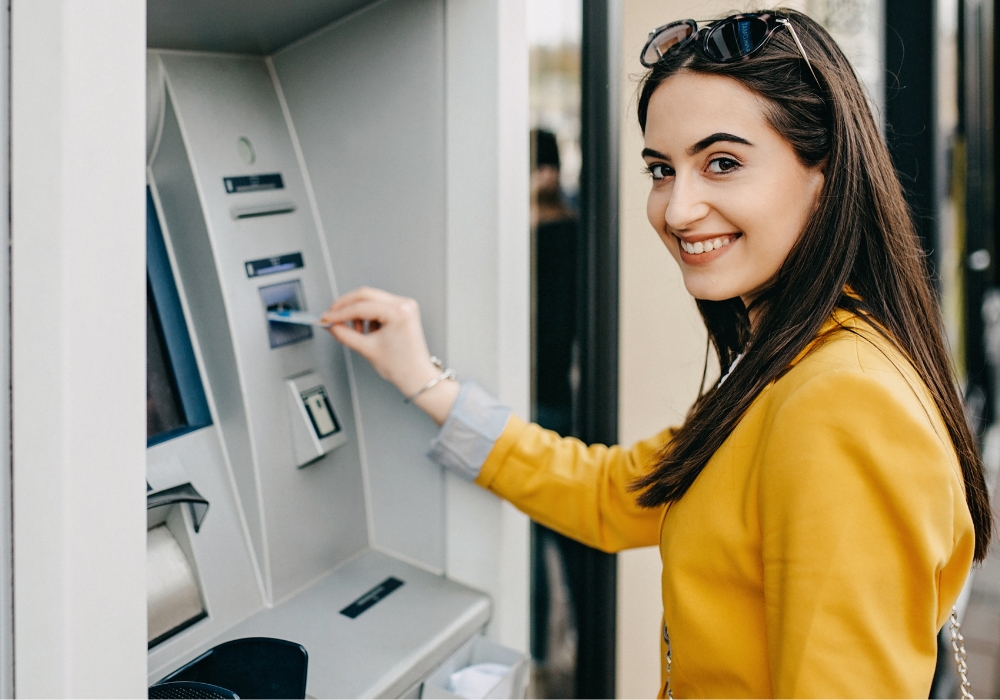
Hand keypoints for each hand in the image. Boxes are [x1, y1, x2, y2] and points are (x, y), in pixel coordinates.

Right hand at [321, 287, 458, 424]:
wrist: (417, 376)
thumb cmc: (402, 366)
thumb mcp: (367, 349)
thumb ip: (344, 334)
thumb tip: (331, 325)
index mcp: (398, 312)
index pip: (361, 306)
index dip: (339, 312)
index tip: (326, 318)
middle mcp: (404, 304)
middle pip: (365, 295)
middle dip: (345, 306)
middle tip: (331, 317)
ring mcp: (405, 305)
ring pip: (371, 299)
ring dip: (357, 312)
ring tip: (356, 332)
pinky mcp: (403, 310)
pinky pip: (379, 305)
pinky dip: (368, 315)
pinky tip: (368, 330)